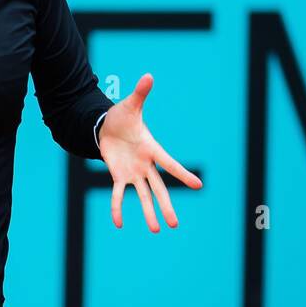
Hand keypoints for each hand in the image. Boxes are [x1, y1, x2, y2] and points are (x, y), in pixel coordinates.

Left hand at [98, 73, 202, 232]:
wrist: (106, 127)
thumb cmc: (122, 117)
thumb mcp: (130, 105)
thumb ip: (140, 93)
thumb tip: (148, 76)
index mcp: (152, 149)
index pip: (169, 164)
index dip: (183, 174)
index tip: (199, 185)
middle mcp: (145, 165)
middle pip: (159, 188)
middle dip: (166, 206)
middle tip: (175, 224)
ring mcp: (133, 173)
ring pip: (143, 196)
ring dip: (148, 213)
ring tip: (156, 231)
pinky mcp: (118, 176)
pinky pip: (118, 195)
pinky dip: (117, 208)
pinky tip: (119, 223)